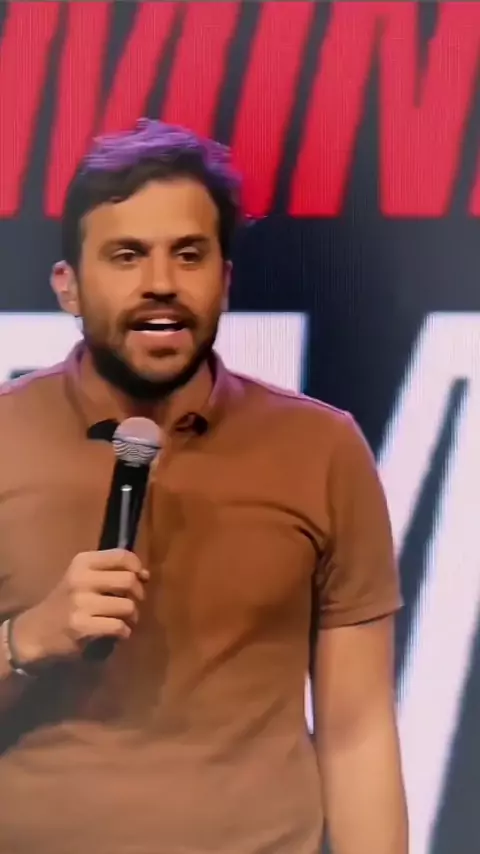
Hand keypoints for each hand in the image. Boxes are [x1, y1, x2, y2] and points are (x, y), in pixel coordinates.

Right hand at [10, 549, 148, 667]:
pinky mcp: (82, 626)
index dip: (138, 567)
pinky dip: (124, 632)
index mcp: (83, 562)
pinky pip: (119, 627)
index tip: (140, 579)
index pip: (122, 556)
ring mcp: (80, 603)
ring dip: (133, 617)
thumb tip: (145, 575)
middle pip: (129, 581)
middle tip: (132, 604)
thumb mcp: (82, 578)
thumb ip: (111, 572)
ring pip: (127, 606)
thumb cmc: (66, 602)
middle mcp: (81, 579)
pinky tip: (117, 632)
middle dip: (138, 595)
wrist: (36, 632)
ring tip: (125, 620)